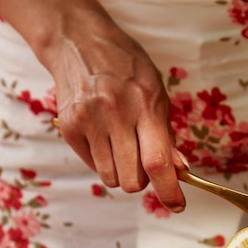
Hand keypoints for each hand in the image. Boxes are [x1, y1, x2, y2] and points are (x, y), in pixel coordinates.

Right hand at [46, 11, 185, 211]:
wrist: (79, 43)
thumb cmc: (126, 67)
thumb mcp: (155, 92)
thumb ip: (166, 133)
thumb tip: (178, 170)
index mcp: (144, 105)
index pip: (157, 162)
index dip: (169, 191)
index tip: (177, 205)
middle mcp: (115, 114)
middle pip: (132, 180)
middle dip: (142, 179)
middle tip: (141, 158)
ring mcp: (88, 121)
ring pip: (111, 179)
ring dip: (121, 171)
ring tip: (120, 143)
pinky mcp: (69, 128)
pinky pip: (93, 167)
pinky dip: (102, 160)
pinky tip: (103, 135)